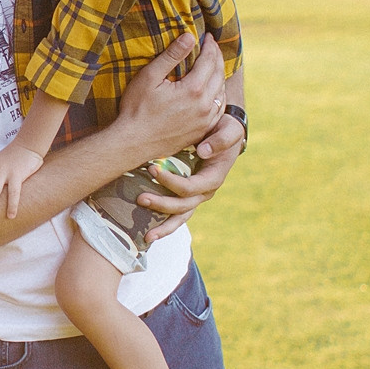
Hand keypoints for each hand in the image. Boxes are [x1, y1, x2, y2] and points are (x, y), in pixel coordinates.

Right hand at [112, 34, 226, 166]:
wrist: (133, 143)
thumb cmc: (136, 109)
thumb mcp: (149, 77)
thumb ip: (171, 56)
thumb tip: (189, 37)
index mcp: (193, 89)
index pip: (209, 60)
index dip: (210, 46)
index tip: (207, 36)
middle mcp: (205, 105)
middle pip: (219, 74)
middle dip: (217, 57)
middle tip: (213, 46)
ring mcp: (205, 120)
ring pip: (221, 92)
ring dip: (220, 75)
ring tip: (213, 64)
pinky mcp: (202, 131)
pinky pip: (219, 109)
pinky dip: (219, 95)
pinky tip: (213, 90)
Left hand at [138, 118, 242, 237]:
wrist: (223, 134)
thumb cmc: (224, 130)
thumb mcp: (229, 130)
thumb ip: (220, 140)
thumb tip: (203, 151)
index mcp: (213, 178)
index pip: (190, 187)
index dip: (171, 182)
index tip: (152, 168)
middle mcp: (205, 192)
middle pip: (182, 206)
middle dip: (161, 205)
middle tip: (140, 198)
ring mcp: (196, 197)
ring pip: (180, 217)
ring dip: (163, 227)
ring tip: (147, 238)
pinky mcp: (187, 197)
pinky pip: (176, 215)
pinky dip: (164, 225)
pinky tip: (148, 233)